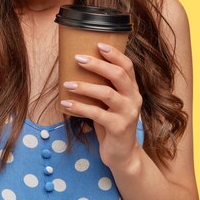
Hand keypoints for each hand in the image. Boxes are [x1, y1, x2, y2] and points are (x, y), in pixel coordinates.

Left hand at [61, 43, 142, 169]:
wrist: (122, 155)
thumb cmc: (112, 124)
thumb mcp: (111, 104)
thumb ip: (104, 88)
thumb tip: (78, 69)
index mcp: (133, 90)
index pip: (128, 66)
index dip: (115, 54)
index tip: (98, 44)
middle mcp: (134, 99)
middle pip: (118, 75)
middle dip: (98, 65)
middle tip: (78, 58)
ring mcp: (128, 113)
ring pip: (107, 93)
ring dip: (85, 86)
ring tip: (67, 83)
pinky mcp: (119, 128)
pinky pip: (97, 113)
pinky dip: (79, 107)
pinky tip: (65, 103)